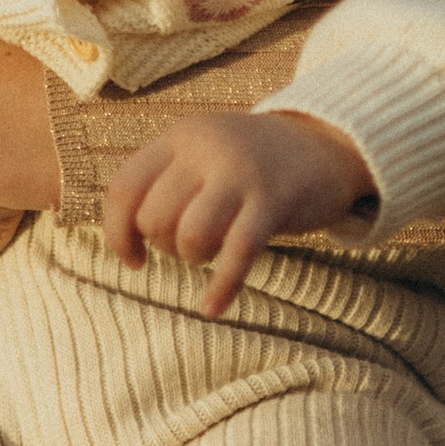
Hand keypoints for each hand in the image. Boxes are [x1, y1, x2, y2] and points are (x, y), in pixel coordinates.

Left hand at [105, 109, 374, 317]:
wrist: (327, 144)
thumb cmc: (252, 163)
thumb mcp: (203, 153)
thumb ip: (164, 181)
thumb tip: (122, 234)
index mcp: (180, 137)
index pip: (123, 189)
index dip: (117, 233)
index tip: (133, 259)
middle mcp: (206, 148)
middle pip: (155, 217)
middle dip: (165, 246)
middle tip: (189, 246)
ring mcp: (241, 172)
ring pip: (190, 234)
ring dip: (192, 258)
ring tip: (207, 256)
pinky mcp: (275, 199)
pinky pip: (238, 252)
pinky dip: (222, 287)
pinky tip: (212, 308)